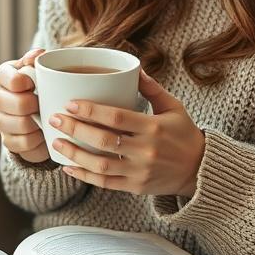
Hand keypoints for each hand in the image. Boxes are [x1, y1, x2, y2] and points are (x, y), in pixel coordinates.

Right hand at [0, 48, 49, 163]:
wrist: (52, 114)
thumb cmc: (48, 86)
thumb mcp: (46, 70)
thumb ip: (41, 61)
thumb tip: (38, 55)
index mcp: (5, 76)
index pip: (1, 75)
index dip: (17, 81)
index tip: (32, 83)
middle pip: (0, 101)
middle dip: (25, 103)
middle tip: (41, 103)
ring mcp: (2, 121)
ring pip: (10, 123)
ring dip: (31, 122)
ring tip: (44, 118)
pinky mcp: (10, 141)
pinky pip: (20, 143)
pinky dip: (35, 140)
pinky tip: (44, 133)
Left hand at [49, 68, 205, 196]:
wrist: (199, 169)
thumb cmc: (184, 133)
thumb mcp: (173, 107)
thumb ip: (152, 89)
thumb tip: (134, 68)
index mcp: (154, 128)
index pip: (116, 118)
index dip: (91, 110)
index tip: (70, 103)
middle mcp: (146, 151)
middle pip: (104, 141)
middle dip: (75, 129)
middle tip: (55, 119)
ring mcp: (140, 172)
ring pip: (101, 166)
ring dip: (75, 154)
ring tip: (56, 142)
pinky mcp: (136, 187)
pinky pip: (105, 184)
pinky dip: (84, 176)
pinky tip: (68, 167)